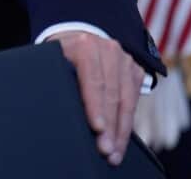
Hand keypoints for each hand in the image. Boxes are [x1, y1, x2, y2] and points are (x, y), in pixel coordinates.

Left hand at [48, 30, 144, 165]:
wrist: (78, 37)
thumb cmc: (61, 57)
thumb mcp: (54, 62)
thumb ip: (59, 80)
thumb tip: (58, 113)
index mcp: (85, 46)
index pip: (92, 80)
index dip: (95, 106)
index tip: (97, 129)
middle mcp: (108, 50)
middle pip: (112, 94)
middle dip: (109, 126)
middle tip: (106, 150)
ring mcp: (125, 59)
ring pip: (126, 100)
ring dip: (121, 129)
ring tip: (114, 152)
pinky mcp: (135, 70)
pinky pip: (134, 100)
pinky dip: (127, 123)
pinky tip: (121, 140)